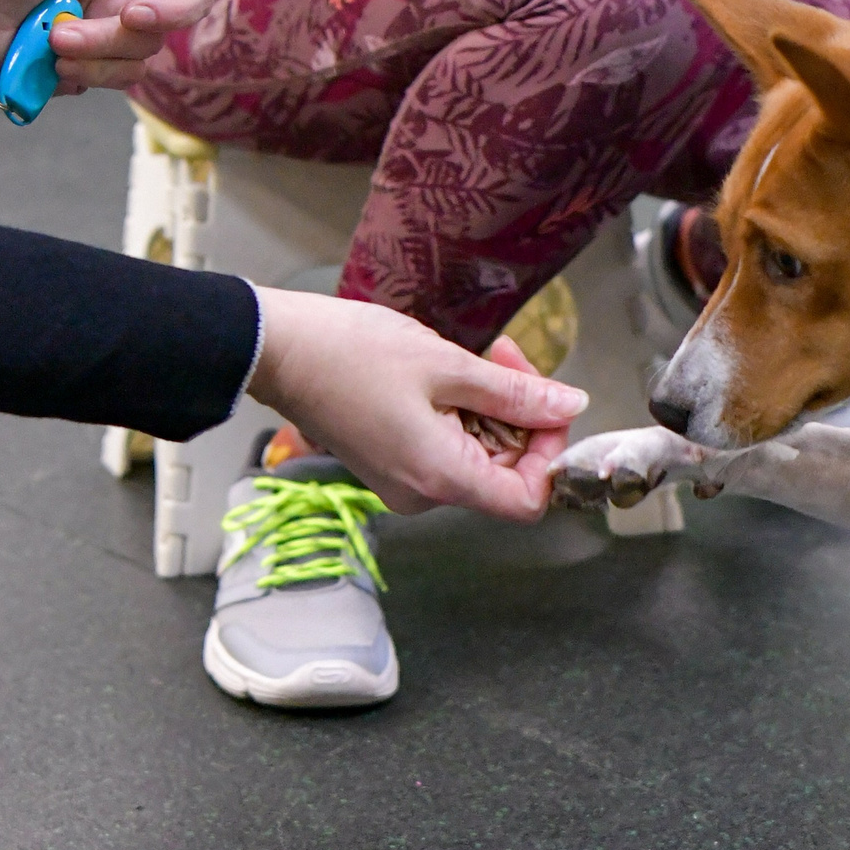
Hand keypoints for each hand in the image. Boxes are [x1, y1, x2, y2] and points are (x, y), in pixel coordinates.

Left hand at [0, 0, 225, 95]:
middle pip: (186, 1)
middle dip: (161, 14)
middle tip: (129, 15)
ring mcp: (112, 22)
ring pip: (151, 45)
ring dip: (104, 45)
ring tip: (56, 39)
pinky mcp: (94, 61)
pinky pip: (124, 74)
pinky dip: (91, 70)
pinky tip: (53, 58)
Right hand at [247, 293, 586, 520]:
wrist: (279, 350)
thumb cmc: (352, 354)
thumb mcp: (448, 366)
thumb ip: (516, 394)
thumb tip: (570, 406)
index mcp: (440, 477)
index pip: (528, 499)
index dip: (550, 452)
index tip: (546, 402)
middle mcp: (423, 493)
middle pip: (506, 473)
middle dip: (520, 414)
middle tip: (506, 356)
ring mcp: (405, 481)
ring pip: (479, 455)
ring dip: (491, 405)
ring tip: (475, 356)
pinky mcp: (392, 462)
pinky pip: (448, 447)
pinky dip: (462, 411)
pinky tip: (447, 371)